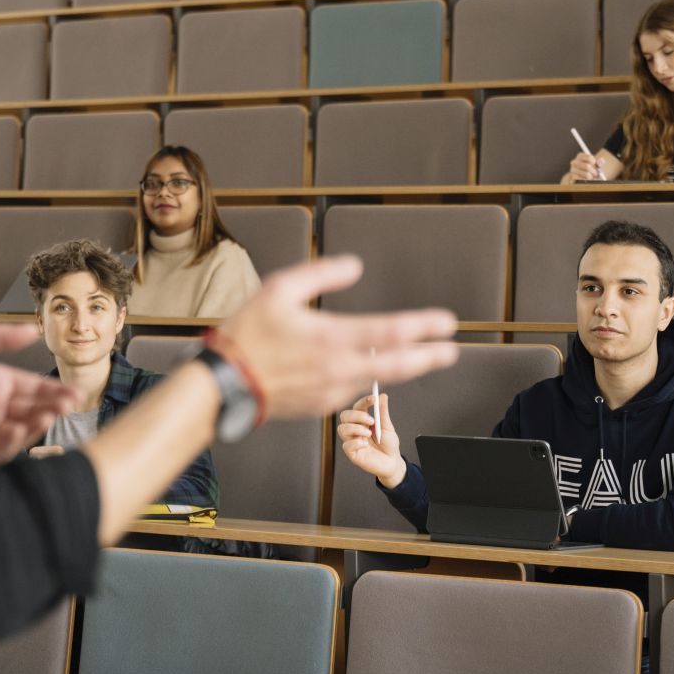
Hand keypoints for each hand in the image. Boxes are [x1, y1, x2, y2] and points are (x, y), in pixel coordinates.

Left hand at [0, 324, 79, 464]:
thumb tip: (33, 330)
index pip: (31, 388)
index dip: (53, 391)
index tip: (73, 393)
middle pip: (30, 410)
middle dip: (52, 408)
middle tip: (68, 405)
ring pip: (19, 432)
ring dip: (36, 425)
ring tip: (47, 415)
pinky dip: (11, 443)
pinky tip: (18, 429)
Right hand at [217, 256, 458, 418]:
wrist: (224, 385)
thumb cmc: (247, 335)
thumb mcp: (279, 289)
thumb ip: (321, 274)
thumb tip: (355, 266)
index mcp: (332, 338)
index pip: (392, 332)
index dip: (424, 326)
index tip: (447, 322)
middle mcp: (338, 369)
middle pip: (399, 366)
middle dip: (428, 358)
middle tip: (450, 352)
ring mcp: (332, 392)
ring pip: (375, 378)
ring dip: (396, 367)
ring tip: (412, 355)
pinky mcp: (322, 407)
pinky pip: (351, 388)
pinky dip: (362, 376)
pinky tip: (359, 366)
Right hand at [338, 393, 405, 487]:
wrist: (392, 462)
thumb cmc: (389, 444)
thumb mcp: (388, 427)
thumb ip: (383, 413)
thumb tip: (382, 396)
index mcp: (363, 420)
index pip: (357, 407)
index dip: (363, 401)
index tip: (373, 399)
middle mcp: (355, 429)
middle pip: (345, 416)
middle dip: (357, 415)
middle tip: (371, 420)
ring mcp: (352, 440)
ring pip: (342, 429)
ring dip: (356, 428)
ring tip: (369, 434)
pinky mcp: (352, 453)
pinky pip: (346, 445)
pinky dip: (356, 443)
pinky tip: (365, 445)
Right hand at [563, 151, 603, 183]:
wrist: (578, 176)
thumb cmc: (588, 168)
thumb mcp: (594, 164)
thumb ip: (598, 162)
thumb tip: (601, 162)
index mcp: (580, 156)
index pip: (589, 157)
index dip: (594, 162)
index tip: (596, 165)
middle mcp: (574, 162)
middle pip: (587, 166)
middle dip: (594, 171)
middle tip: (596, 174)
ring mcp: (572, 169)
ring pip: (586, 174)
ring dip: (591, 177)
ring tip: (592, 177)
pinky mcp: (573, 177)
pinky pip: (583, 180)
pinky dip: (587, 181)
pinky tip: (587, 180)